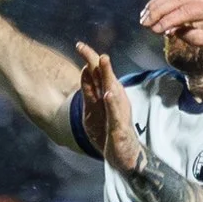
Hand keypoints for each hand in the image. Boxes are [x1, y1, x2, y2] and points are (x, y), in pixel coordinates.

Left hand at [76, 44, 143, 172]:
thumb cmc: (109, 130)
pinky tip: (107, 94)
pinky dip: (112, 104)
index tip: (79, 44)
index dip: (90, 58)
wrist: (124, 157)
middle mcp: (116, 99)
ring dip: (109, 75)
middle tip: (88, 47)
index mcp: (109, 93)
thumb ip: (89, 89)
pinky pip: (116, 114)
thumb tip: (85, 68)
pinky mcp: (120, 128)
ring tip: (103, 60)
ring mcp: (119, 113)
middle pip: (107, 76)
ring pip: (113, 91)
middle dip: (99, 61)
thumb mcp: (92, 108)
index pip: (99, 72)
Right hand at [141, 0, 202, 51]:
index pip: (184, 12)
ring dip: (157, 5)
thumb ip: (198, 38)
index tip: (155, 31)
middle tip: (143, 24)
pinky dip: (164, 1)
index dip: (167, 21)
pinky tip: (154, 9)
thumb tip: (178, 33)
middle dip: (157, 11)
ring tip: (144, 18)